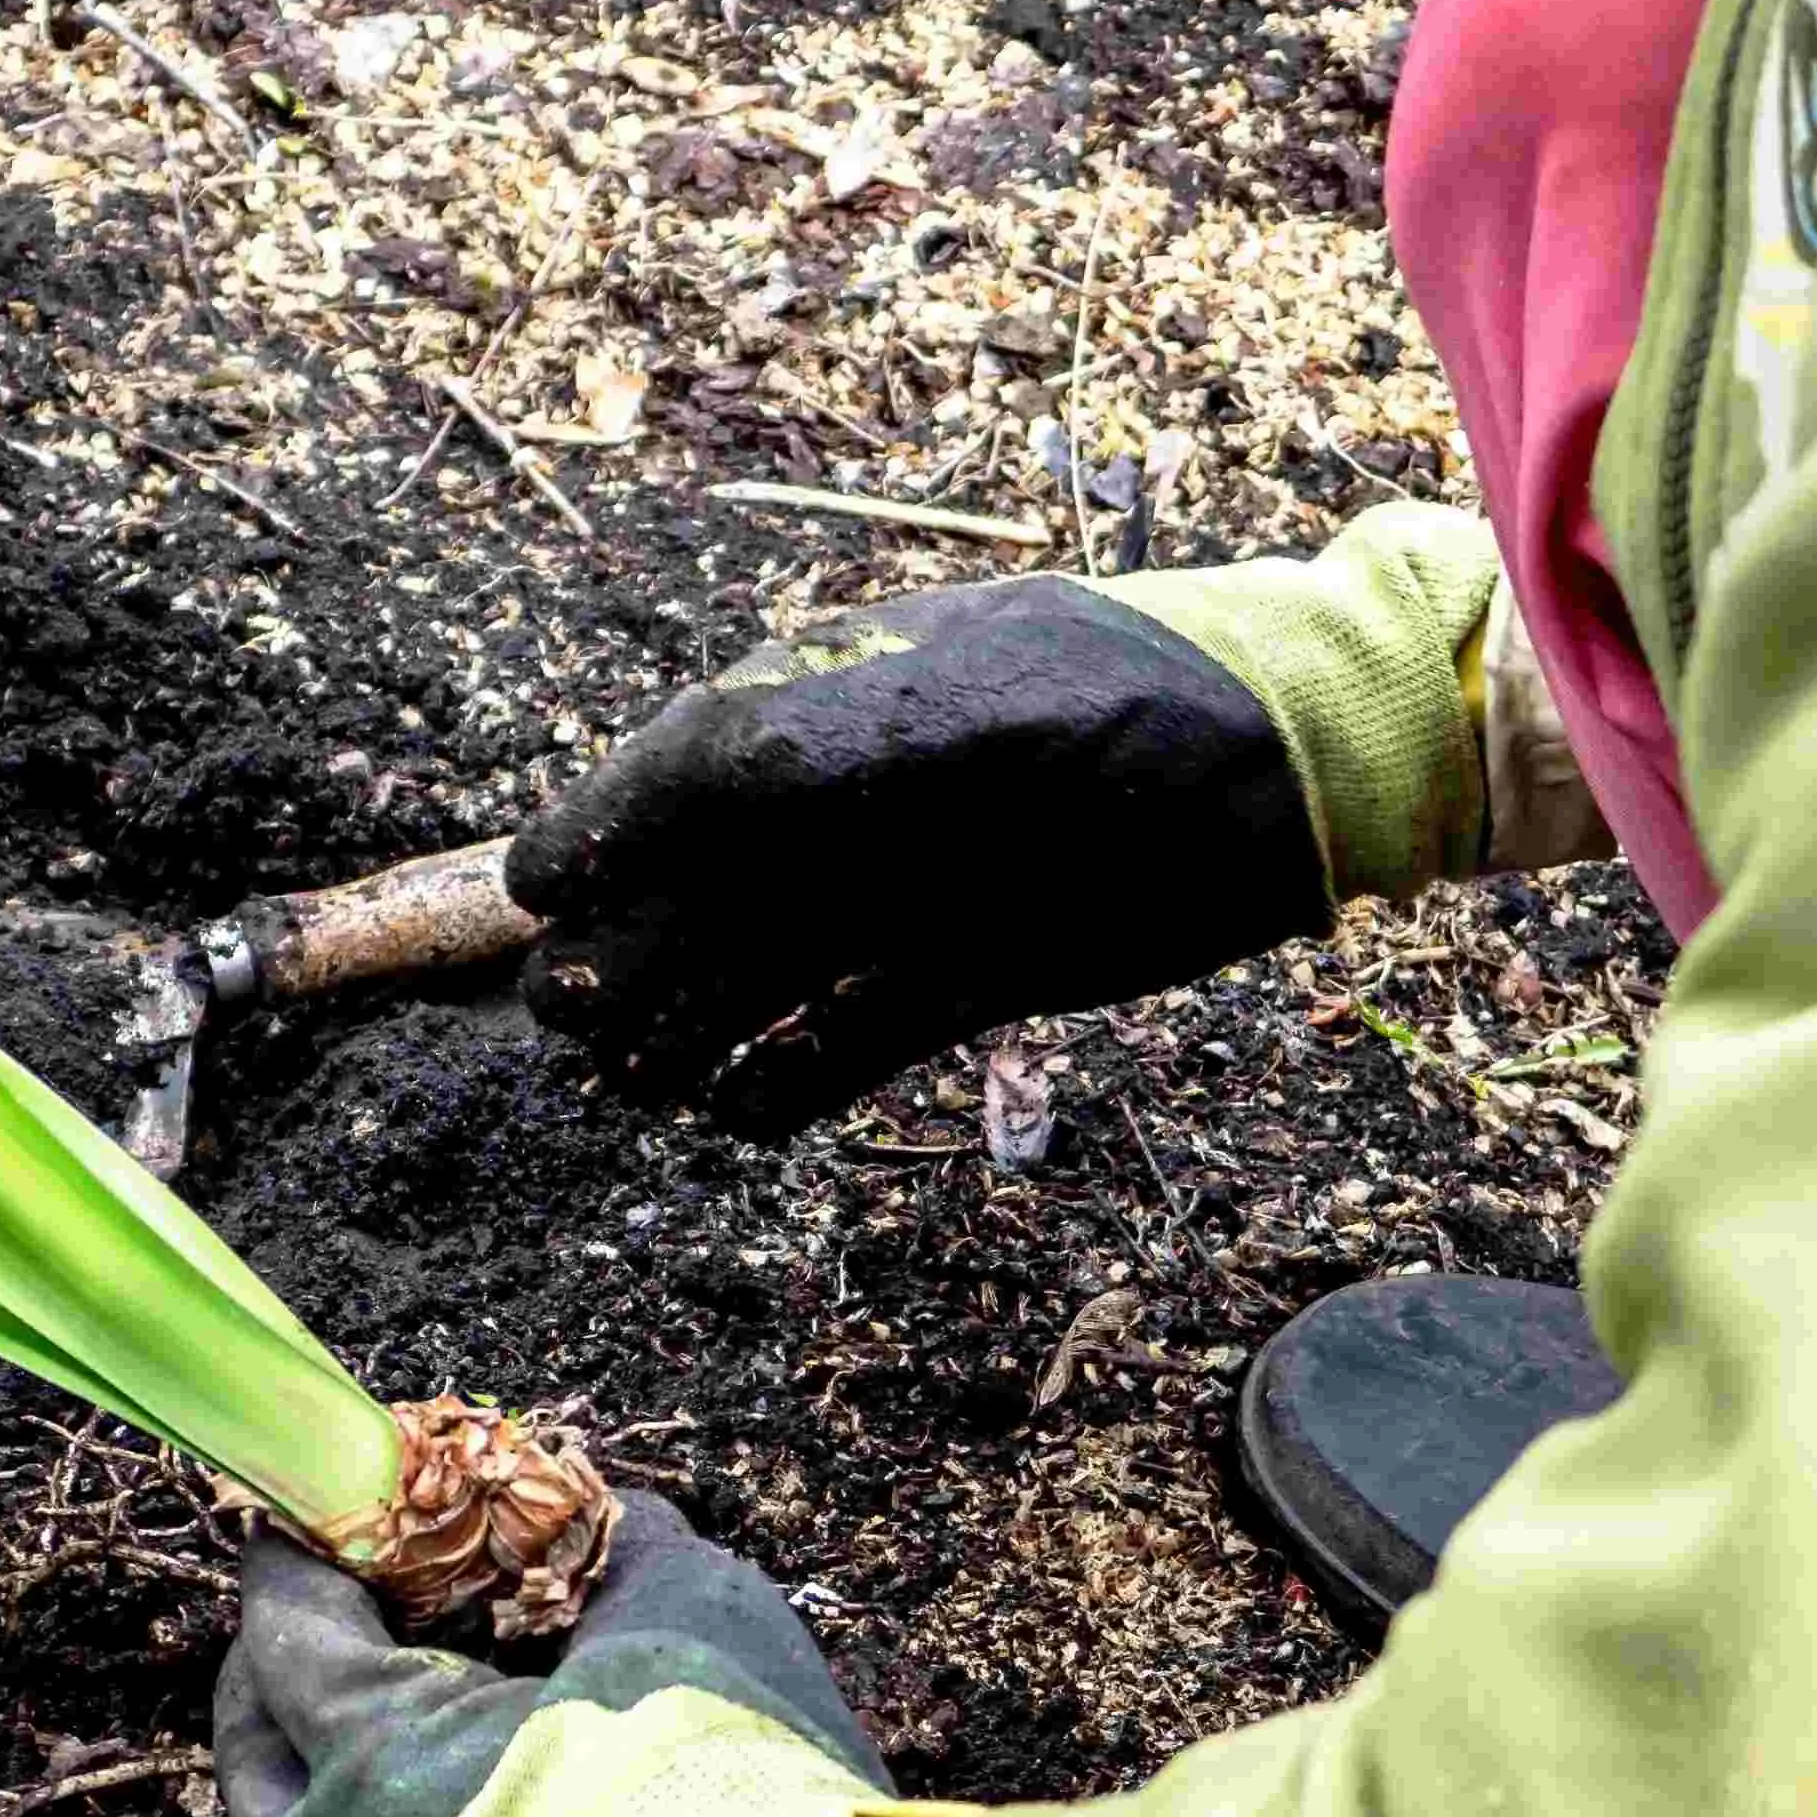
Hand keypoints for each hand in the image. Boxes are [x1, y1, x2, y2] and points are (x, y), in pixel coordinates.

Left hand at [212, 1492, 880, 1816]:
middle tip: (295, 1654)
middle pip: (260, 1784)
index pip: (290, 1644)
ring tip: (379, 1783)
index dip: (295, 1577)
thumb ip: (628, 1555)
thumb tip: (614, 1519)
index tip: (302, 1536)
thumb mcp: (693, 1610)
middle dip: (267, 1705)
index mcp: (387, 1757)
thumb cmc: (736, 1778)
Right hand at [508, 574, 1326, 1135]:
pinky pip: (849, 1040)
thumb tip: (606, 834)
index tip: (533, 898)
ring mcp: (904, 897)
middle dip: (627, 956)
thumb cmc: (1103, 704)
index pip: (670, 779)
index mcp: (824, 713)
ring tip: (638, 1085)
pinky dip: (793, 1081)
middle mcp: (850, 809)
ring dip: (689, 1029)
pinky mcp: (966, 976)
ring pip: (760, 976)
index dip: (595, 835)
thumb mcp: (922, 713)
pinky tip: (739, 1112)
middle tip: (576, 1024)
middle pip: (697, 894)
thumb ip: (765, 762)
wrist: (1282, 765)